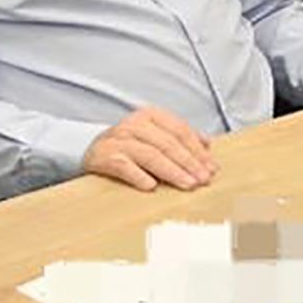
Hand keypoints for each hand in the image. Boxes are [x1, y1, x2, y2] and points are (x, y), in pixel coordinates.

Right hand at [82, 105, 216, 189]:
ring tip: (188, 185)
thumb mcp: (154, 135)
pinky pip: (124, 166)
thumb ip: (179, 137)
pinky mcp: (104, 157)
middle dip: (189, 163)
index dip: (198, 150)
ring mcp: (118, 140)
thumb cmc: (129, 145)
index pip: (180, 131)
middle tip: (203, 179)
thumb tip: (208, 145)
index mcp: (150, 116)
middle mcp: (134, 125)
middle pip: (168, 144)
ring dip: (172, 171)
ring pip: (151, 155)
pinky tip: (152, 187)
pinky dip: (138, 176)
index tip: (211, 167)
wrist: (90, 150)